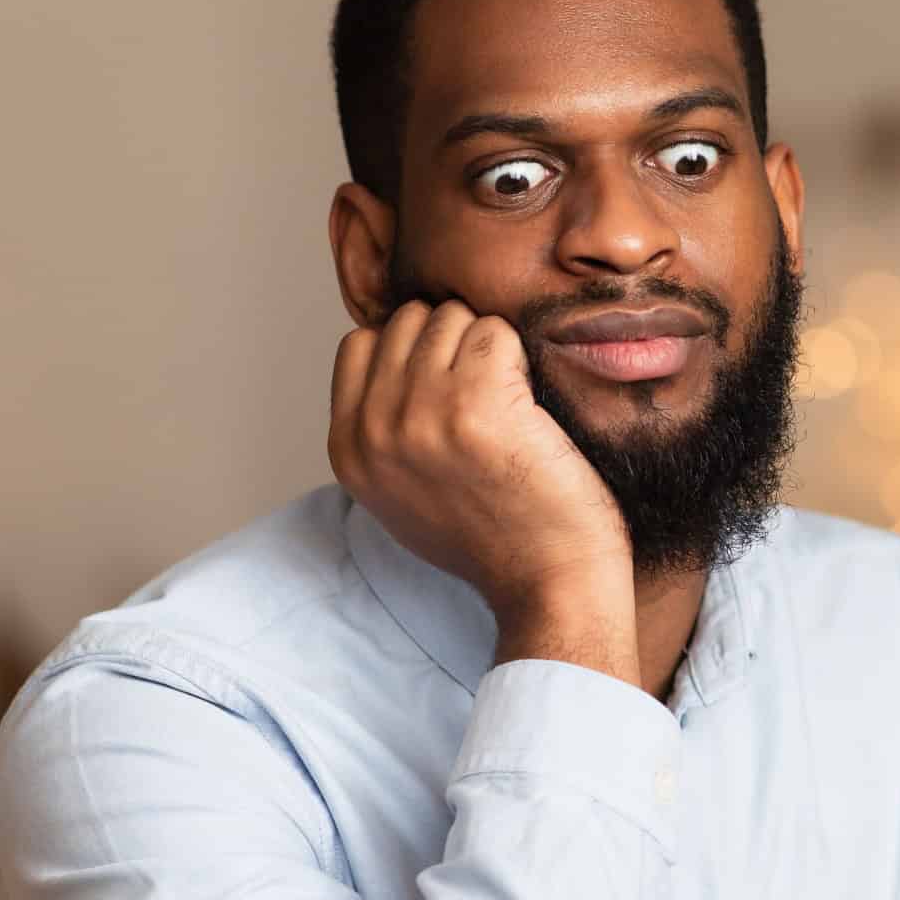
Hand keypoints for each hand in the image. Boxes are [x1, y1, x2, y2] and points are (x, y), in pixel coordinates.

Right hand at [329, 301, 637, 676]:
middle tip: (490, 394)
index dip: (411, 348)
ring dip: (490, 346)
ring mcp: (422, 413)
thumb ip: (382, 430)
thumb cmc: (494, 537)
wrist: (550, 581)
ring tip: (511, 403)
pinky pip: (496, 332)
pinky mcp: (478, 403)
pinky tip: (530, 406)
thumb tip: (391, 356)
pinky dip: (521, 356)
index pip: (359, 342)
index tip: (451, 382)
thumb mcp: (403, 492)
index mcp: (348, 449)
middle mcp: (375, 429)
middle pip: (407, 321)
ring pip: (453, 318)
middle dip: (453, 341)